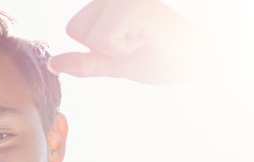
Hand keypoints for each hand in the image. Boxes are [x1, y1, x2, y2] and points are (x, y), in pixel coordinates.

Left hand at [51, 0, 204, 84]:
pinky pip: (104, 39)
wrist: (201, 60)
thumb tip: (52, 63)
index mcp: (108, 2)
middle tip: (138, 41)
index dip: (99, 47)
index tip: (130, 42)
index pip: (74, 28)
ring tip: (144, 38)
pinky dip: (125, 48)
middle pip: (76, 29)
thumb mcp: (116, 62)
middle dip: (104, 48)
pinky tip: (148, 37)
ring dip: (116, 48)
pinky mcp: (132, 4)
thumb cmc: (163, 57)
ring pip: (90, 35)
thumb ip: (85, 62)